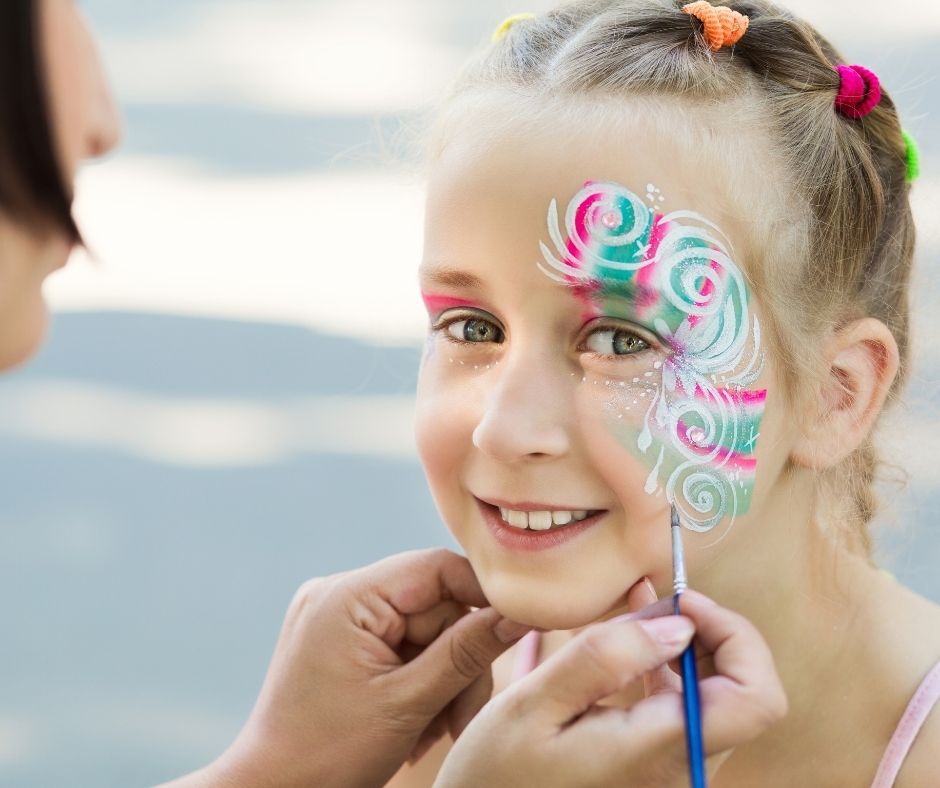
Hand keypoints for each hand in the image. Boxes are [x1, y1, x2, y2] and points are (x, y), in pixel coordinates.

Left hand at [164, 549, 529, 787]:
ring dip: (443, 680)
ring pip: (425, 632)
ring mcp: (338, 616)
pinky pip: (401, 645)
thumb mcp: (407, 704)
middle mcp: (338, 593)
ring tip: (434, 732)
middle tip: (462, 718)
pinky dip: (419, 682)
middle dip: (458, 662)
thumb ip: (466, 652)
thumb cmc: (327, 756)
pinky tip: (415, 723)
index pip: (436, 567)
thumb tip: (518, 614)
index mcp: (346, 596)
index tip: (516, 629)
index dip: (482, 595)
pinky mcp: (341, 639)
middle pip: (436, 607)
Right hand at [434, 589, 786, 787]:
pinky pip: (685, 714)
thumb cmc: (497, 773)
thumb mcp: (534, 703)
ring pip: (716, 700)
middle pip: (742, 693)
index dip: (735, 637)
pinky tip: (633, 642)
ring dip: (687, 647)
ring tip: (640, 611)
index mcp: (659, 753)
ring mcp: (671, 775)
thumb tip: (678, 624)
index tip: (683, 604)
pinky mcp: (655, 770)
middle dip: (707, 633)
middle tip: (656, 601)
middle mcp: (681, 771)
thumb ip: (606, 657)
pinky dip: (668, 669)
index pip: (757, 698)